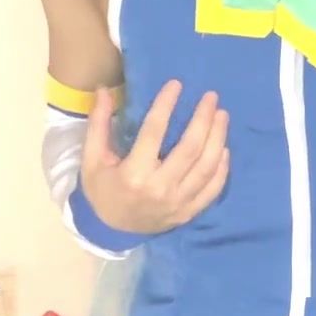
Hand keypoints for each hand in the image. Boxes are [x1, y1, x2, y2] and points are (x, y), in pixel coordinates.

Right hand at [80, 81, 229, 234]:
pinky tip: (224, 148)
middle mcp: (159, 189)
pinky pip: (213, 189)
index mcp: (134, 174)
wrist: (110, 231)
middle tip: (211, 97)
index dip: (166, 105)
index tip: (176, 85)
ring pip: (207, 167)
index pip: (154, 132)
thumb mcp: (91, 159)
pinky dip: (222, 168)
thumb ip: (98, 124)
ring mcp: (178, 203)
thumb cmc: (101, 191)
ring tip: (222, 116)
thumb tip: (103, 90)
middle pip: (190, 148)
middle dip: (203, 119)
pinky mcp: (188, 213)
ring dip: (218, 138)